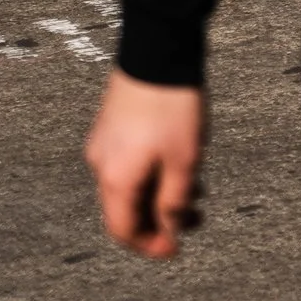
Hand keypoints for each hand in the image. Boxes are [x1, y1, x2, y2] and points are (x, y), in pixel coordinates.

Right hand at [86, 70, 206, 258]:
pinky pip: (130, 163)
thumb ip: (175, 201)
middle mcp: (101, 165)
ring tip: (199, 191)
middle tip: (196, 219)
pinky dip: (154, 173)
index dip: (149, 246)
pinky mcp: (113, 126)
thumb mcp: (184, 161)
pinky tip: (182, 164)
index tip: (176, 249)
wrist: (158, 51)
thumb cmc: (173, 107)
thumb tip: (170, 230)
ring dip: (161, 194)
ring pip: (131, 184)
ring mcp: (104, 144)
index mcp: (115, 179)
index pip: (123, 230)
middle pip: (126, 209)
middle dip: (161, 219)